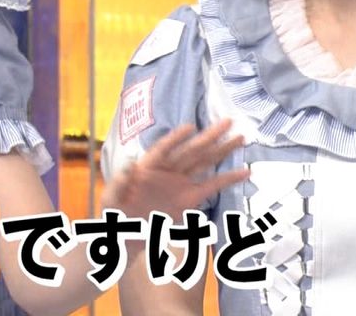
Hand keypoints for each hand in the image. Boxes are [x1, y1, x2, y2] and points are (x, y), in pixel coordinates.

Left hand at [101, 119, 249, 222]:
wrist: (124, 234)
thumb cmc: (115, 212)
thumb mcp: (111, 198)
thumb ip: (119, 182)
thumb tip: (129, 165)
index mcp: (147, 165)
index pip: (163, 149)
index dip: (175, 138)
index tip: (190, 128)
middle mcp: (166, 170)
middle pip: (190, 150)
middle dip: (209, 137)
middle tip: (228, 121)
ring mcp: (180, 183)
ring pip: (204, 162)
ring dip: (222, 150)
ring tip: (240, 137)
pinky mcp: (189, 198)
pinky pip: (211, 187)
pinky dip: (227, 179)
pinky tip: (244, 171)